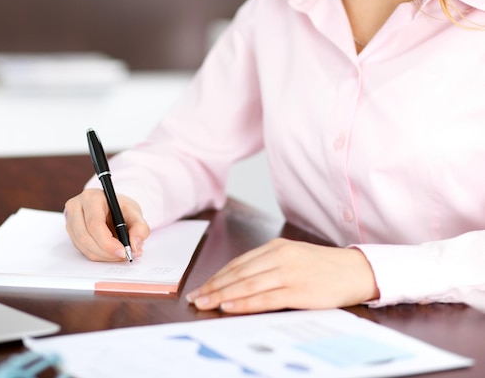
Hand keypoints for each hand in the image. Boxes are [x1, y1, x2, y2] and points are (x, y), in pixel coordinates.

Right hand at [64, 189, 149, 261]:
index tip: (122, 251)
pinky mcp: (71, 231)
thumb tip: (134, 246)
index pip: (94, 224)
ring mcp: (70, 219)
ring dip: (102, 255)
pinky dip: (97, 254)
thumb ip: (140, 229)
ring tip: (119, 254)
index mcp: (92, 197)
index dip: (107, 242)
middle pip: (85, 236)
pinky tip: (110, 252)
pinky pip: (82, 249)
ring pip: (83, 245)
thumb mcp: (135, 214)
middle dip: (106, 252)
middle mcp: (76, 206)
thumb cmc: (121, 208)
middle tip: (123, 256)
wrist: (112, 207)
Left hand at [186, 238, 378, 312]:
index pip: (238, 263)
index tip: (200, 287)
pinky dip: (244, 302)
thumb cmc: (325, 267)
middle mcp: (280, 257)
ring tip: (205, 304)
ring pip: (247, 284)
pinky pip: (265, 297)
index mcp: (276, 247)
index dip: (217, 276)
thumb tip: (238, 281)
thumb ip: (268, 265)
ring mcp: (289, 273)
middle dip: (213, 287)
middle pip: (238, 273)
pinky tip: (229, 306)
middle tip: (195, 298)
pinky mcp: (300, 290)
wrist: (358, 271)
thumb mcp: (294, 257)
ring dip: (222, 295)